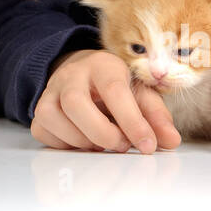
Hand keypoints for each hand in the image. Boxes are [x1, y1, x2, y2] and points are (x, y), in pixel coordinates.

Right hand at [31, 48, 180, 153]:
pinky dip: (64, 143)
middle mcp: (72, 74)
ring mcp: (51, 90)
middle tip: (121, 145)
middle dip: (101, 132)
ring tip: (102, 143)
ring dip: (81, 140)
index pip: (114, 90)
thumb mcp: (140, 94)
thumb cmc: (114, 85)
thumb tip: (171, 140)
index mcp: (102, 65)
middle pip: (75, 102)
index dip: (132, 121)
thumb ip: (156, 116)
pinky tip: (82, 141)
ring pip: (52, 116)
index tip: (147, 146)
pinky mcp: (39, 109)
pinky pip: (43, 131)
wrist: (82, 72)